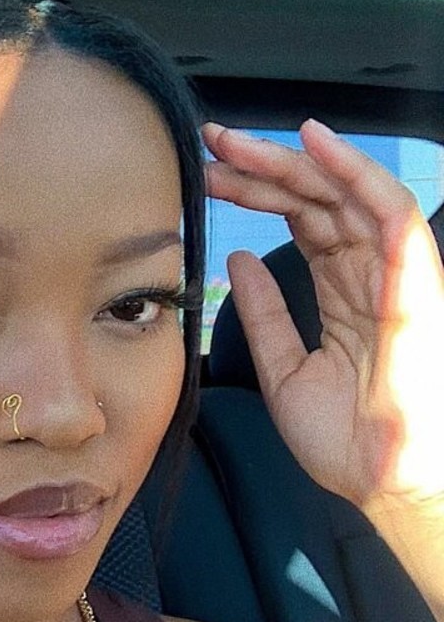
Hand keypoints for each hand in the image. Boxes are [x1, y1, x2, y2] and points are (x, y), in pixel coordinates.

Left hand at [203, 119, 443, 517]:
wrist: (382, 480)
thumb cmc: (346, 439)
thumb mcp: (283, 369)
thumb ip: (263, 314)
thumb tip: (237, 261)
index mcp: (344, 293)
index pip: (301, 221)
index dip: (256, 193)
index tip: (208, 176)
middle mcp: (370, 274)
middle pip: (315, 200)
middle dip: (261, 168)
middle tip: (210, 146)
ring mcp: (392, 274)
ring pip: (344, 193)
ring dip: (291, 161)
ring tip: (239, 142)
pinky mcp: (412, 281)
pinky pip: (389, 210)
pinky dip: (355, 171)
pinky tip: (315, 142)